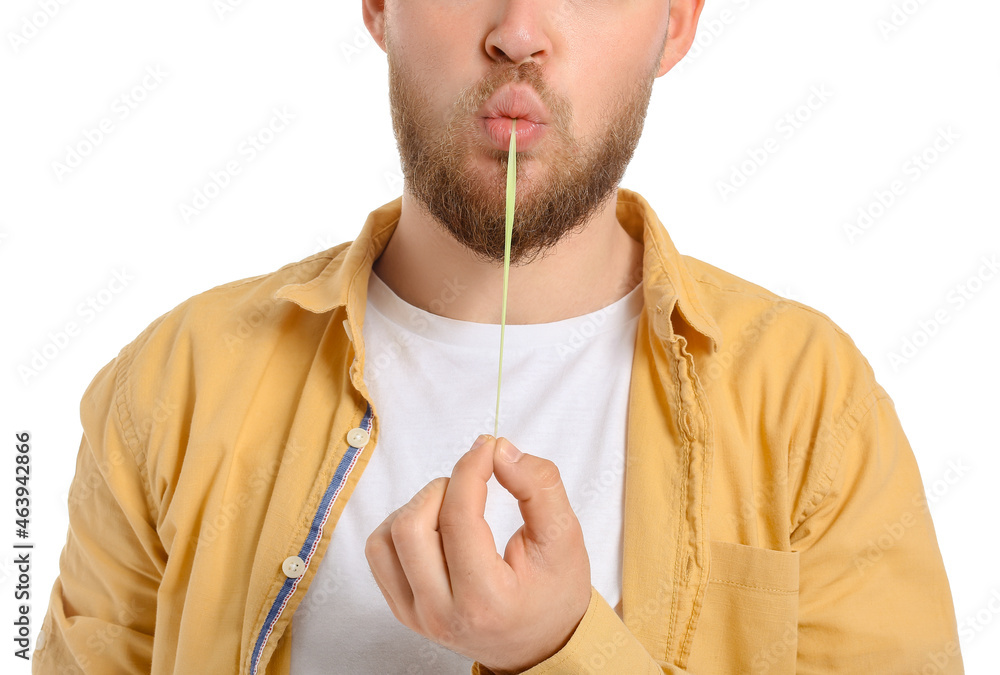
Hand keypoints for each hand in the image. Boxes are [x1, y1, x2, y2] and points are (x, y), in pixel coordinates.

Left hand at [364, 434, 591, 672]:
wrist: (540, 644)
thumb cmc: (554, 592)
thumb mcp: (564, 536)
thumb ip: (538, 486)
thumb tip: (498, 450)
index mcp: (486, 601)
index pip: (459, 518)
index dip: (471, 469)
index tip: (489, 448)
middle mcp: (442, 614)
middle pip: (411, 527)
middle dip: (442, 488)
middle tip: (473, 485)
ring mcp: (416, 615)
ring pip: (386, 538)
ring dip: (418, 507)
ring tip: (454, 509)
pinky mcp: (403, 609)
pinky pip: (380, 553)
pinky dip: (401, 527)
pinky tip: (435, 528)